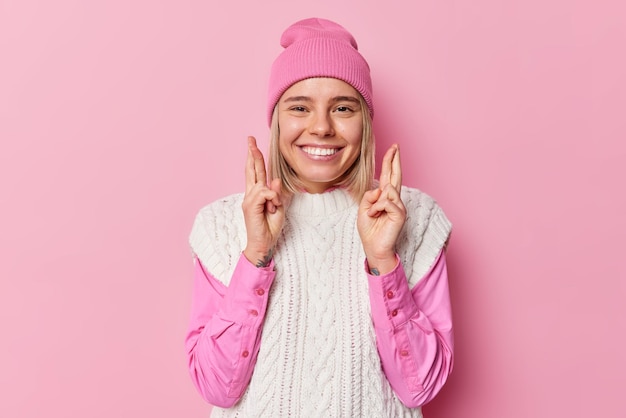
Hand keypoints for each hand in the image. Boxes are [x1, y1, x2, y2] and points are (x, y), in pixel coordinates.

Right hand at [242, 136, 284, 266]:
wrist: (262, 244)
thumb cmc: (269, 228)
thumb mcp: (278, 207)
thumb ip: (276, 193)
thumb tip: (276, 180)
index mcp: (257, 194)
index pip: (256, 172)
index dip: (255, 158)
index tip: (253, 145)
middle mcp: (250, 195)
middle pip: (252, 170)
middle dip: (252, 154)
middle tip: (250, 139)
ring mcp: (248, 200)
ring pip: (262, 184)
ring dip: (273, 196)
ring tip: (273, 208)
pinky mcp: (250, 206)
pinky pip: (265, 193)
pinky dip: (272, 200)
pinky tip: (271, 209)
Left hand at [357, 144, 405, 274]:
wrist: (373, 247)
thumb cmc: (369, 229)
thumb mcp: (363, 208)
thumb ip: (370, 196)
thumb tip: (381, 189)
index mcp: (385, 197)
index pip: (389, 176)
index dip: (390, 162)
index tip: (392, 149)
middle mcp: (394, 200)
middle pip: (396, 176)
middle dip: (395, 160)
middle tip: (396, 146)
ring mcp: (399, 206)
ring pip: (388, 190)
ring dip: (375, 202)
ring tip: (371, 214)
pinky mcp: (400, 214)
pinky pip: (387, 202)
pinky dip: (377, 208)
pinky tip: (375, 215)